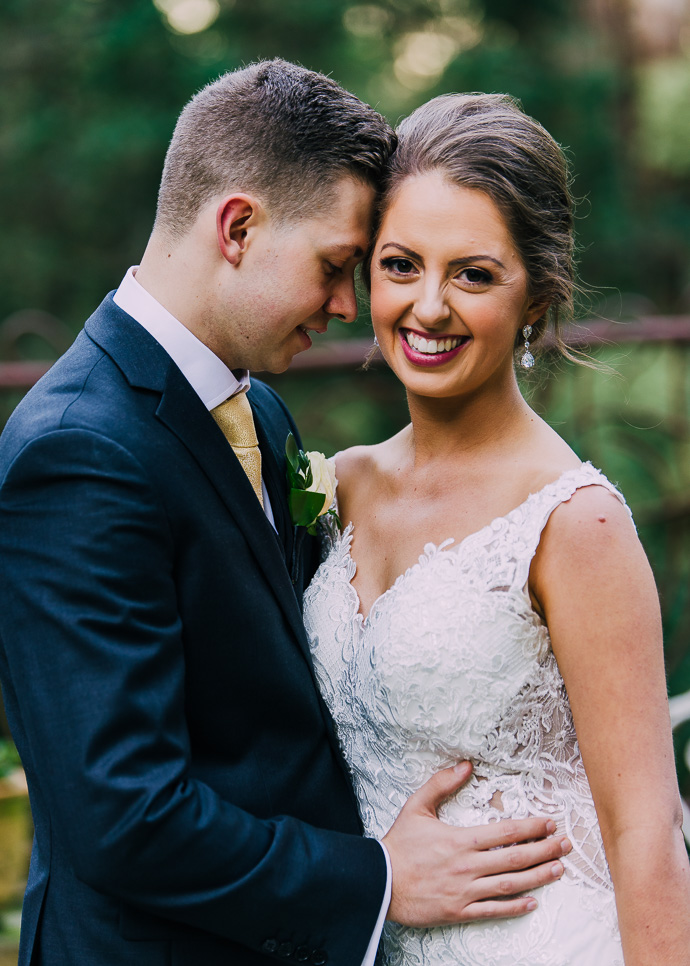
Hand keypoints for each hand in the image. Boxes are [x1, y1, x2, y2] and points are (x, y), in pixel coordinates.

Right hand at [382, 762, 569, 926]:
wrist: (379, 882)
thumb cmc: (398, 845)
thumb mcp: (416, 806)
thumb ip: (441, 783)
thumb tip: (465, 765)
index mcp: (460, 840)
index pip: (506, 832)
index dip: (532, 827)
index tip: (549, 823)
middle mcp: (467, 866)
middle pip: (515, 859)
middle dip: (545, 850)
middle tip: (566, 844)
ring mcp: (465, 891)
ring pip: (510, 885)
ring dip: (538, 877)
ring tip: (559, 869)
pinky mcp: (459, 911)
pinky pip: (492, 911)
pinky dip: (515, 908)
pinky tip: (533, 902)